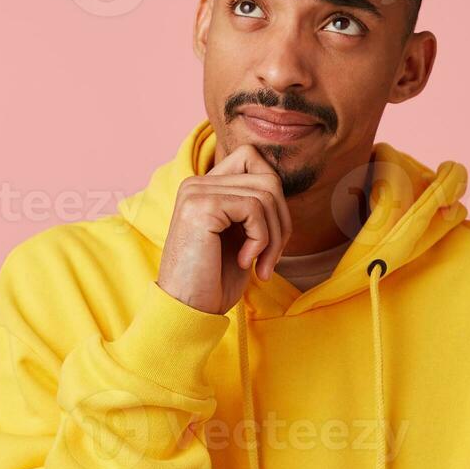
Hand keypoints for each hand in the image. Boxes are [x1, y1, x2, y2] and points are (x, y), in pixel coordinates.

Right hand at [156, 144, 292, 314]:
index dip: (274, 193)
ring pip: (266, 193)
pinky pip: (254, 209)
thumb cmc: (214, 282)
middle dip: (282, 221)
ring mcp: (196, 191)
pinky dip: (261, 240)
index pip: (252, 158)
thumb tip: (280, 186)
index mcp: (204, 187)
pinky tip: (245, 262)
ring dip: (274, 237)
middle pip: (267, 178)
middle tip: (272, 258)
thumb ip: (254, 208)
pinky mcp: (201, 205)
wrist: (187, 311)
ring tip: (262, 265)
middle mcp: (196, 183)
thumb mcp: (239, 237)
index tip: (272, 235)